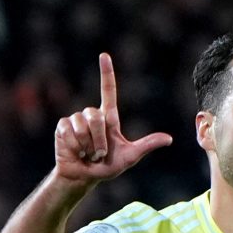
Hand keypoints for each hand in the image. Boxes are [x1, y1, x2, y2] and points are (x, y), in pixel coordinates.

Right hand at [54, 53, 172, 184]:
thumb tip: (169, 139)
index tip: (104, 56)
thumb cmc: (107, 167)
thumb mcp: (129, 157)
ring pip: (83, 126)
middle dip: (99, 140)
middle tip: (99, 154)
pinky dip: (75, 146)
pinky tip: (75, 152)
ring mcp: (76, 119)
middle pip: (96, 118)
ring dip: (87, 145)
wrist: (83, 177)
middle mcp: (92, 115)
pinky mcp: (63, 127)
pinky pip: (70, 132)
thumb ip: (146, 145)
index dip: (106, 73)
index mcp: (108, 118)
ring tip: (87, 153)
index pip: (108, 90)